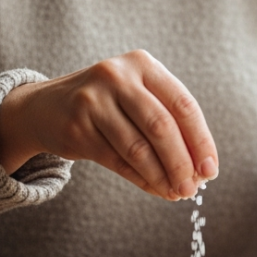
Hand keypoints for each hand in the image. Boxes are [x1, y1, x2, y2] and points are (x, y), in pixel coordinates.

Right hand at [0, 50, 217, 199]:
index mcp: (142, 64)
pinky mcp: (77, 128)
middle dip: (182, 163)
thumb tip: (201, 168)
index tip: (210, 169)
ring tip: (176, 192)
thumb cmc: (107, 105)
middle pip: (161, 127)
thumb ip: (169, 122)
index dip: (201, 140)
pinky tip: (156, 189)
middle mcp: (117, 76)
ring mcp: (93, 101)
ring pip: (138, 148)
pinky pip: (118, 161)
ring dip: (162, 176)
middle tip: (193, 188)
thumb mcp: (137, 97)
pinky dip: (142, 180)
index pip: (183, 105)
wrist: (45, 107)